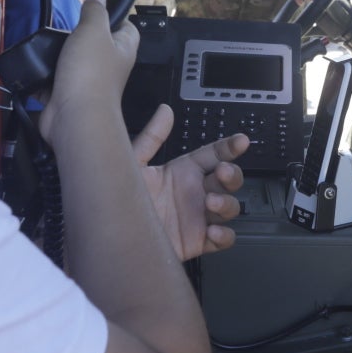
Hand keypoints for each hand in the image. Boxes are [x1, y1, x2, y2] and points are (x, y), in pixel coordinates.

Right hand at [39, 0, 136, 143]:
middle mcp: (108, 66)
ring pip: (70, 61)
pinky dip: (41, 76)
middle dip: (77, 35)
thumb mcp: (93, 30)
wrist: (73, 116)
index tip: (95, 9)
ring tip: (43, 41)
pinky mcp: (65, 96)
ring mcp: (86, 82)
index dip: (115, 16)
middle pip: (94, 44)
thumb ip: (95, 11)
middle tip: (61, 25)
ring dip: (56, 54)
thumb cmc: (90, 70)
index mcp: (122, 49)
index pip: (127, 27)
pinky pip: (51, 81)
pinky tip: (30, 64)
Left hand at [131, 104, 246, 259]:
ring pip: (230, 207)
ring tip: (211, 202)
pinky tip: (214, 231)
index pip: (213, 154)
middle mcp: (193, 193)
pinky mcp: (197, 241)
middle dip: (232, 174)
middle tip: (222, 172)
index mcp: (182, 172)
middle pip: (228, 179)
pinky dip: (224, 235)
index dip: (229, 147)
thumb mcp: (132, 164)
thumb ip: (152, 137)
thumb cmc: (117, 200)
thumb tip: (165, 111)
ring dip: (227, 203)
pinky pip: (222, 238)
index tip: (240, 141)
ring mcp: (197, 217)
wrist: (111, 237)